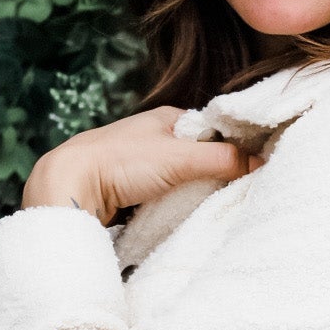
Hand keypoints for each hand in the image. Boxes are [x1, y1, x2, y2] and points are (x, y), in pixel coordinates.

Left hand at [22, 107, 260, 222]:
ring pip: (181, 177)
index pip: (214, 129)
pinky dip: (174, 202)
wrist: (68, 186)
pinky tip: (180, 212)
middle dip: (215, 172)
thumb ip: (222, 160)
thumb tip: (261, 163)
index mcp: (167, 117)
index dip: (234, 147)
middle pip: (199, 155)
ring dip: (193, 190)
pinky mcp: (129, 187)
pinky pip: (164, 194)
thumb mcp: (180, 158)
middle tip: (234, 191)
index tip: (254, 167)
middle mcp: (155, 136)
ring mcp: (141, 162)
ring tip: (209, 204)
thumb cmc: (119, 162)